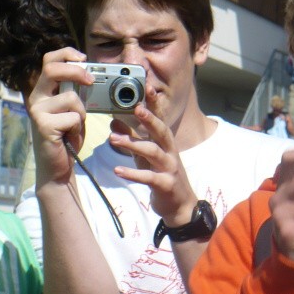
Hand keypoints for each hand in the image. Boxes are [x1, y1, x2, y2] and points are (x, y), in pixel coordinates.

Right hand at [27, 48, 92, 186]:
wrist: (58, 166)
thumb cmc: (68, 136)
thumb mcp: (74, 110)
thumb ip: (78, 93)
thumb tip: (93, 76)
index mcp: (44, 90)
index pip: (49, 61)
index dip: (66, 54)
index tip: (84, 58)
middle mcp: (36, 97)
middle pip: (53, 69)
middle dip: (77, 72)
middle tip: (91, 81)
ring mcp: (37, 111)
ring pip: (71, 98)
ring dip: (82, 114)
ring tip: (75, 127)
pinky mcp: (43, 125)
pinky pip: (73, 117)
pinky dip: (78, 128)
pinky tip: (70, 137)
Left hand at [109, 105, 196, 225]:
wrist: (180, 207)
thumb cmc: (162, 177)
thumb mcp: (145, 156)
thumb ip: (132, 138)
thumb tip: (114, 121)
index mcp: (165, 143)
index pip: (160, 119)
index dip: (154, 104)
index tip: (147, 87)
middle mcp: (170, 152)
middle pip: (162, 131)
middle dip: (150, 119)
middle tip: (136, 107)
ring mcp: (170, 168)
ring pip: (153, 152)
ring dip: (134, 144)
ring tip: (113, 139)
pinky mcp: (166, 185)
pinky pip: (149, 177)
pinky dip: (133, 173)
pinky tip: (118, 171)